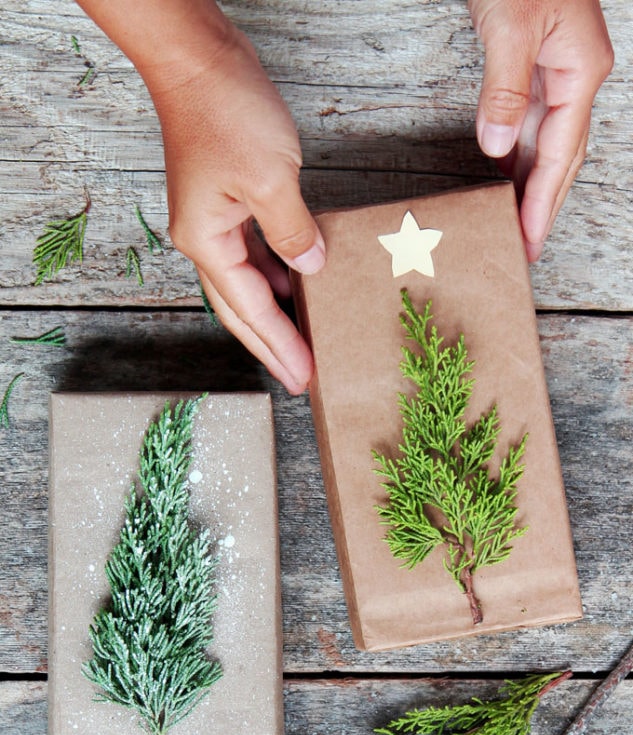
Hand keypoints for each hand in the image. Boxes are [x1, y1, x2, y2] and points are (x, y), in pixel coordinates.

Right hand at [148, 20, 323, 392]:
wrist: (198, 57)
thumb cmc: (224, 110)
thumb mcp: (270, 179)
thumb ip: (292, 232)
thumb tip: (310, 268)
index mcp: (206, 241)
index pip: (249, 309)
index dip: (279, 344)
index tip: (304, 375)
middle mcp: (203, 237)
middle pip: (241, 308)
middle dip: (271, 344)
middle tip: (299, 378)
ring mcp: (213, 219)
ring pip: (248, 282)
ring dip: (275, 312)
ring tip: (303, 341)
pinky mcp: (227, 198)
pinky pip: (255, 251)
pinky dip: (277, 271)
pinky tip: (299, 281)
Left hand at [469, 0, 612, 260]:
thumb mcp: (512, 25)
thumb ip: (505, 89)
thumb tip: (497, 147)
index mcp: (581, 72)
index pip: (562, 154)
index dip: (543, 202)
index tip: (528, 241)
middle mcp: (576, 76)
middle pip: (562, 157)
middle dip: (543, 204)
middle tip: (524, 249)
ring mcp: (558, 71)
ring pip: (546, 143)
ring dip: (531, 184)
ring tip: (514, 225)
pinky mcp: (537, 64)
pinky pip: (530, 123)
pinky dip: (518, 154)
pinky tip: (504, 176)